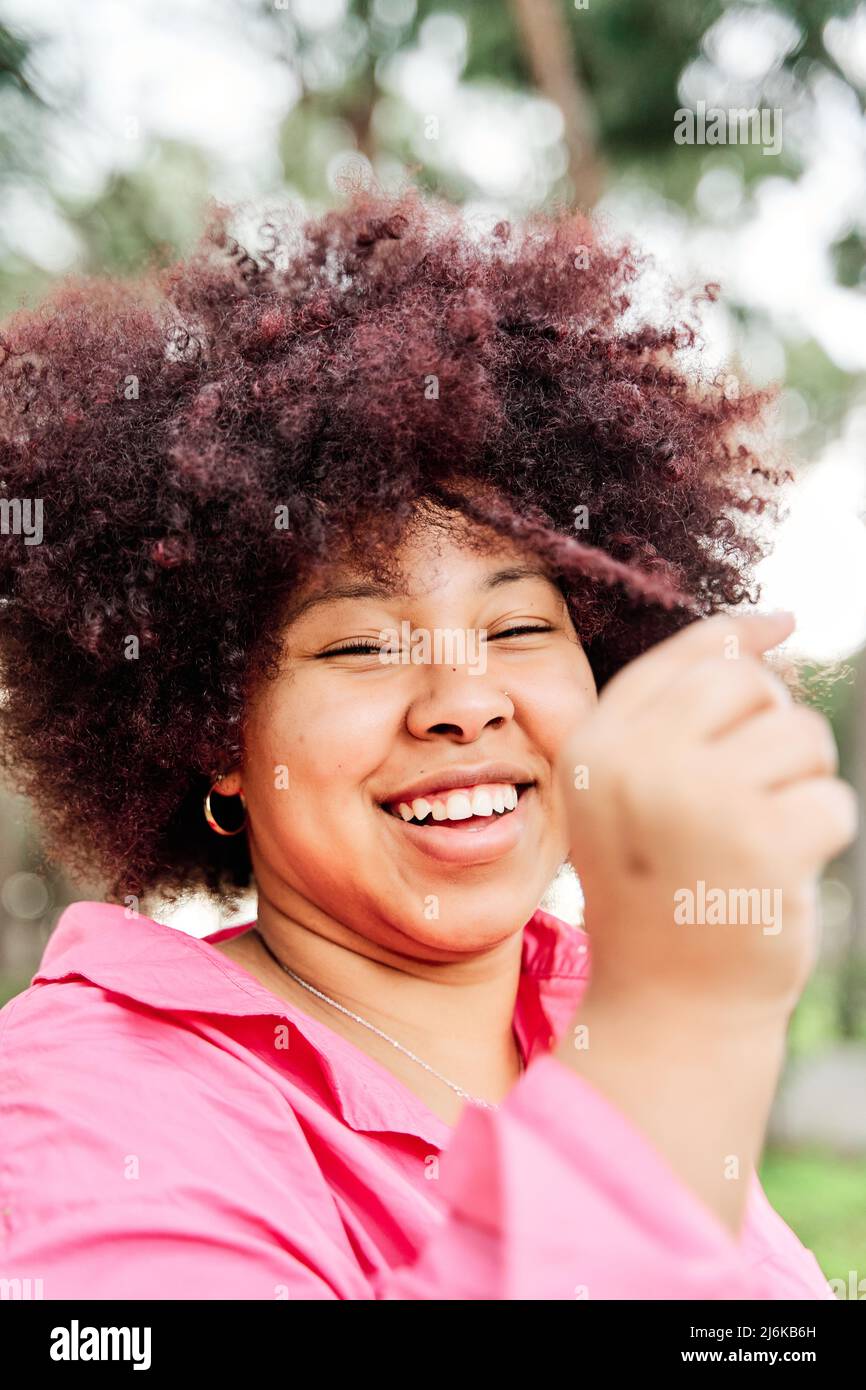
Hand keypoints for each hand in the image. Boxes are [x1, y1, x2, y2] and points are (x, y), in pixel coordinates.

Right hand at [559, 611, 856, 1024]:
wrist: (670, 1007)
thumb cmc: (661, 892)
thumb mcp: (637, 794)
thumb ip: (682, 712)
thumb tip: (779, 625)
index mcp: (596, 747)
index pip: (685, 658)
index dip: (741, 635)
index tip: (786, 624)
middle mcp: (637, 763)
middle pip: (748, 685)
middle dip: (774, 728)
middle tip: (757, 791)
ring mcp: (697, 799)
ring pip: (800, 737)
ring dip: (802, 784)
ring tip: (764, 837)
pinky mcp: (760, 843)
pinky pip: (831, 799)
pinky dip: (823, 836)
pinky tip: (783, 876)